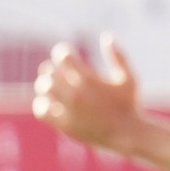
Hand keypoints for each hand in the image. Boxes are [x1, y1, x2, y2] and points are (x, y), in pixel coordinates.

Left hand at [32, 34, 140, 151]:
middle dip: (52, 68)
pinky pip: (41, 110)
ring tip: (54, 87)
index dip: (62, 51)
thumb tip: (107, 36)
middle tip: (58, 72)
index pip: (63, 56)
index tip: (66, 54)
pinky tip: (49, 103)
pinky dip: (41, 104)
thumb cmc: (129, 104)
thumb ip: (118, 56)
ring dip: (45, 85)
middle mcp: (75, 92)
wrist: (126, 134)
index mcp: (89, 79)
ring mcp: (67, 109)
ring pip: (42, 89)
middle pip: (48, 71)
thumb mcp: (129, 78)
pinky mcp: (63, 124)